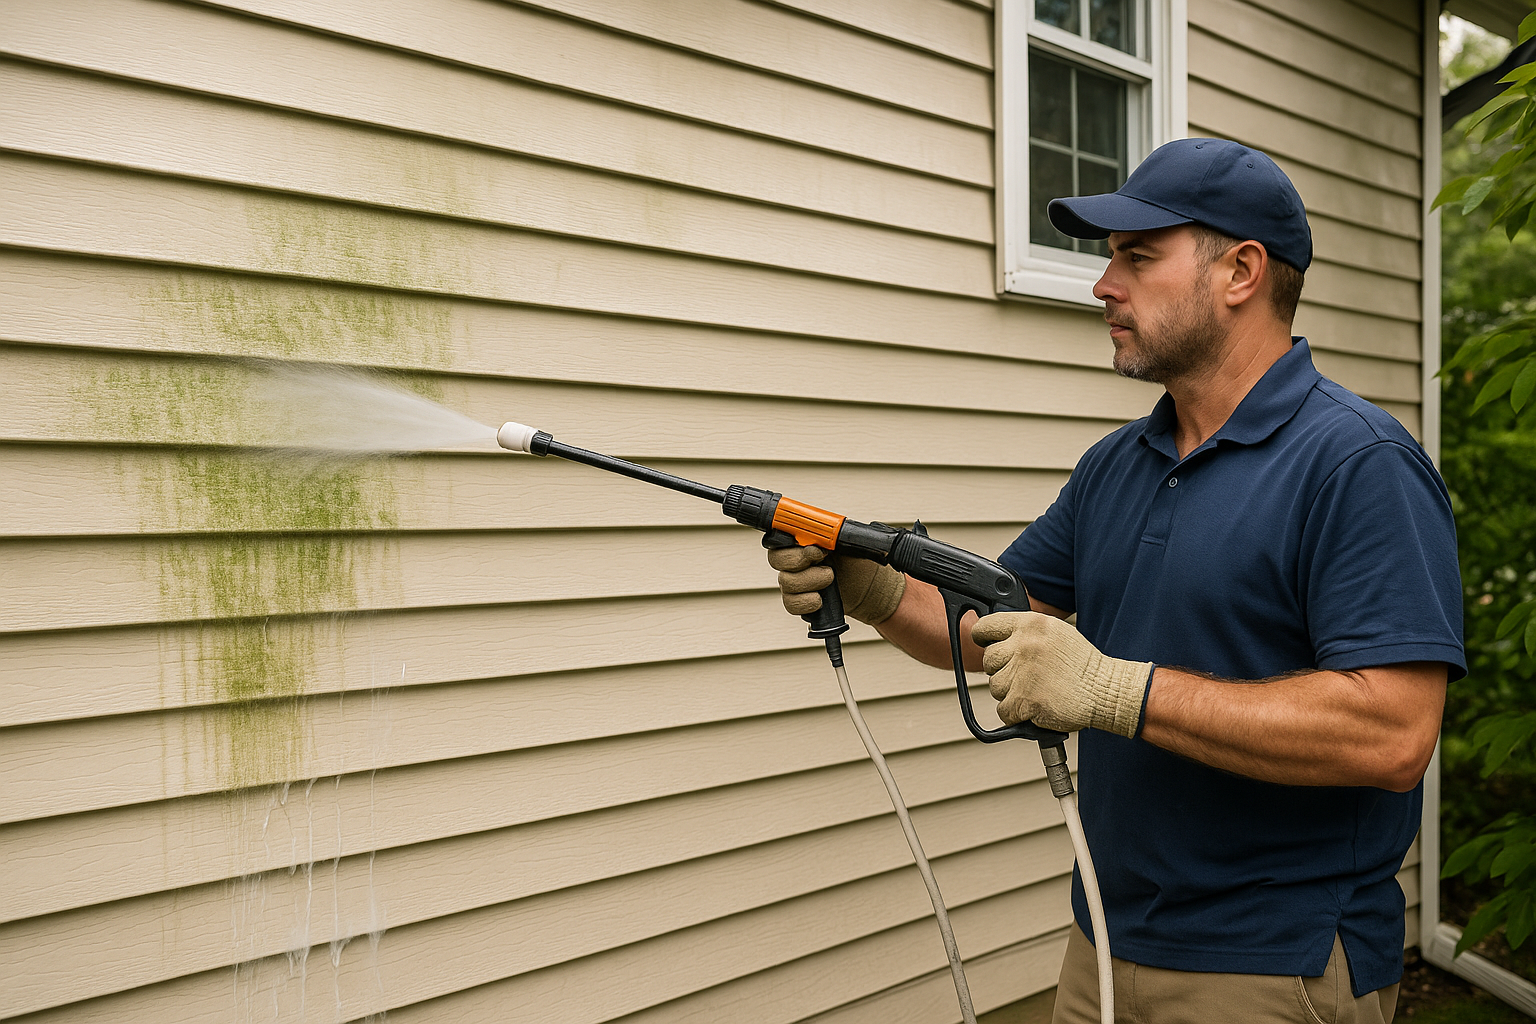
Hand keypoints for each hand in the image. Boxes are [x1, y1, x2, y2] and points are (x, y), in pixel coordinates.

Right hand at [765, 545, 906, 624]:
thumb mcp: (848, 542)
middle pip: (776, 558)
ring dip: (811, 582)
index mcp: (802, 539)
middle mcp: (794, 558)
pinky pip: (790, 603)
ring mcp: (794, 580)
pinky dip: (807, 602)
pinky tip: (820, 599)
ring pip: (785, 582)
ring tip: (830, 580)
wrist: (869, 588)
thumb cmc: (858, 562)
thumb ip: (830, 534)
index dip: (791, 541)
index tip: (815, 548)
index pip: (779, 534)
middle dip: (800, 561)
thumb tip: (822, 529)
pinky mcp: (798, 601)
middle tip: (824, 561)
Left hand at [971, 612, 1153, 736]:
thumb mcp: (1056, 633)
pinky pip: (1003, 711)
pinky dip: (1016, 715)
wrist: (1106, 690)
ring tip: (1035, 690)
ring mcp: (1023, 673)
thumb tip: (995, 637)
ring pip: (995, 687)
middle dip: (1002, 670)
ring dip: (1010, 693)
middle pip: (989, 660)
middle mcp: (1024, 645)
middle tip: (1024, 676)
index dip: (982, 636)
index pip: (988, 626)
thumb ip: (1026, 632)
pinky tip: (1034, 707)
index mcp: (1031, 625)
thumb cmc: (1083, 665)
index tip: (983, 642)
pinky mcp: (1025, 700)